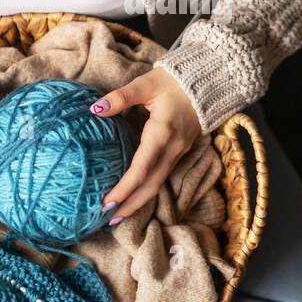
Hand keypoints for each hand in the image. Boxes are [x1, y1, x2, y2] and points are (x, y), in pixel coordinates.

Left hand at [91, 68, 200, 224]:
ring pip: (159, 184)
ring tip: (118, 215)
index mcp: (162, 133)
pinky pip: (163, 176)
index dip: (124, 189)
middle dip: (131, 205)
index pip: (142, 169)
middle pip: (152, 185)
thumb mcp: (146, 84)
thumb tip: (96, 109)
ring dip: (139, 201)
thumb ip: (121, 97)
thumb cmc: (173, 82)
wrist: (206, 82)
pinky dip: (147, 189)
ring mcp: (179, 152)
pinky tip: (134, 195)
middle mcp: (172, 148)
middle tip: (108, 220)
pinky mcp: (179, 152)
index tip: (107, 203)